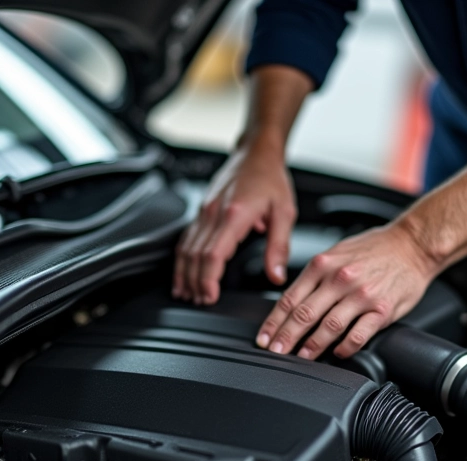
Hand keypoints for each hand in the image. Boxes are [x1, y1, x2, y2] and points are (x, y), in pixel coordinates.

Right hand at [173, 139, 296, 304]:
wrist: (256, 153)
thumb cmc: (270, 179)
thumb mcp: (285, 212)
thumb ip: (279, 247)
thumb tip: (276, 276)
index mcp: (234, 215)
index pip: (213, 255)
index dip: (208, 280)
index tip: (209, 297)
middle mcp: (214, 214)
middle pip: (195, 256)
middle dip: (195, 283)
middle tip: (200, 302)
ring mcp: (204, 212)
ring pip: (185, 249)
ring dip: (184, 274)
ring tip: (187, 294)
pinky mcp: (202, 212)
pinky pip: (186, 239)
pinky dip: (181, 260)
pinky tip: (183, 273)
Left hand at [255, 223, 437, 358]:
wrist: (413, 244)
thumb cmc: (375, 249)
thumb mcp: (337, 252)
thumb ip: (315, 277)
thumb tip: (293, 303)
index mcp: (324, 264)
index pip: (290, 299)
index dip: (274, 322)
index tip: (265, 339)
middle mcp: (340, 279)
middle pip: (304, 315)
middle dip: (286, 338)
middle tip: (277, 353)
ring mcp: (362, 295)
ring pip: (329, 327)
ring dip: (312, 346)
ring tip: (303, 357)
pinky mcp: (382, 309)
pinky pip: (358, 335)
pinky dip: (346, 347)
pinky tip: (339, 353)